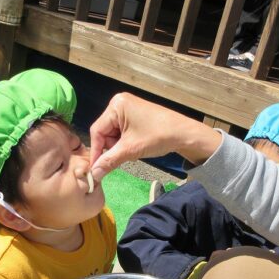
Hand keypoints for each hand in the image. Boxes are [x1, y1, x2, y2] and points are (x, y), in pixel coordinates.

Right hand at [89, 93, 221, 181]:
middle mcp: (119, 103)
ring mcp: (128, 108)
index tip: (96, 168)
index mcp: (116, 105)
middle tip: (117, 160)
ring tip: (130, 153)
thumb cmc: (158, 136)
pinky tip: (134, 148)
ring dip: (118, 147)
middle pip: (104, 131)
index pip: (97, 130)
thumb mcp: (130, 149)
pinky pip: (122, 131)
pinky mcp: (135, 115)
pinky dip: (125, 143)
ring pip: (113, 133)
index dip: (97, 150)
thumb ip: (109, 161)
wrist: (184, 134)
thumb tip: (94, 174)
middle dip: (110, 148)